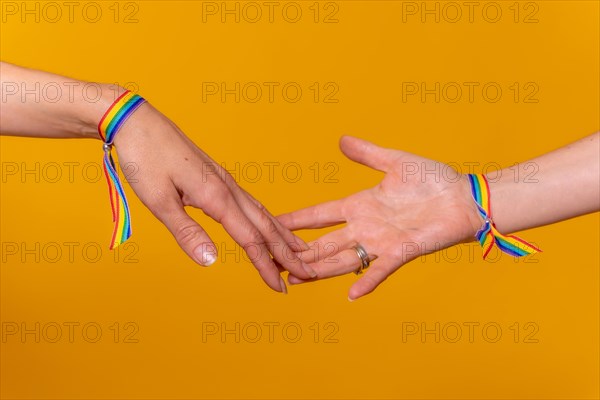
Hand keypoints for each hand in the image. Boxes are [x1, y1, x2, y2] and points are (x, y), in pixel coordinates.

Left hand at [113, 102, 314, 292]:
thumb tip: (212, 261)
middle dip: (285, 252)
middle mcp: (228, 187)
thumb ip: (186, 231)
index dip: (265, 265)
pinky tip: (269, 223)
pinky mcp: (218, 176)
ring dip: (281, 234)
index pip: (250, 238)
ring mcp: (225, 180)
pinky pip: (251, 202)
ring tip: (299, 250)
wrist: (138, 122)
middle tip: (305, 273)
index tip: (279, 287)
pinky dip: (267, 219)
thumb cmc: (144, 159)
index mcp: (216, 196)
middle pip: (265, 225)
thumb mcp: (158, 200)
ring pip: (262, 211)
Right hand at [278, 136, 482, 299]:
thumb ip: (367, 153)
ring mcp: (380, 242)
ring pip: (342, 260)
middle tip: (272, 261)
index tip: (271, 222)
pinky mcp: (401, 252)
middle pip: (323, 243)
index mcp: (359, 205)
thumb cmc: (432, 180)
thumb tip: (341, 140)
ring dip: (319, 271)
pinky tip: (351, 294)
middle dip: (298, 253)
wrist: (463, 197)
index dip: (296, 219)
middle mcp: (364, 227)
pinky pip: (380, 269)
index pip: (319, 214)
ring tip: (295, 280)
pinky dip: (367, 282)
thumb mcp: (395, 161)